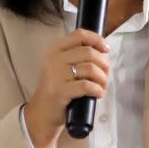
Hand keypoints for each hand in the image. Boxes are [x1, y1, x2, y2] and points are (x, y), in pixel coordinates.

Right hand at [23, 29, 109, 147]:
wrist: (42, 112)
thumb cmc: (57, 88)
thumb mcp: (61, 66)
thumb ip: (76, 55)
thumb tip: (102, 51)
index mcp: (55, 50)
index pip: (80, 35)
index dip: (96, 40)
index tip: (106, 49)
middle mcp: (54, 59)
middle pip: (89, 52)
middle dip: (103, 64)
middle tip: (105, 75)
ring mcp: (56, 75)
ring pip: (90, 68)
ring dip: (102, 78)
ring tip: (102, 86)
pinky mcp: (61, 91)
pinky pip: (87, 86)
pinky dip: (97, 89)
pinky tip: (98, 93)